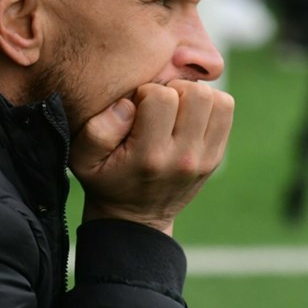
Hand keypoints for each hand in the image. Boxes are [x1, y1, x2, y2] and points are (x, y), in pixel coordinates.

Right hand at [69, 80, 233, 235]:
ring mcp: (204, 159)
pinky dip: (208, 105)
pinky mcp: (215, 157)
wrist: (135, 219)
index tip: (136, 107)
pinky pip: (224, 111)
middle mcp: (183, 158)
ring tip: (174, 108)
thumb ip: (97, 130)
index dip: (145, 92)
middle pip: (196, 94)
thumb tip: (128, 105)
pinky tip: (186, 115)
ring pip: (218, 100)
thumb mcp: (83, 160)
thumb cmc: (105, 180)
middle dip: (174, 89)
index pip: (161, 96)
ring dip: (194, 95)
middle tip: (157, 103)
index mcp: (150, 156)